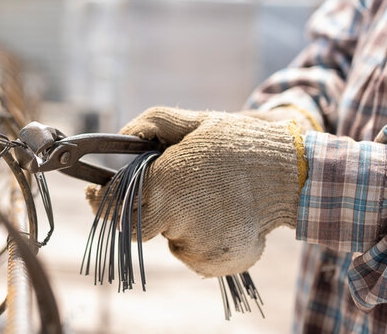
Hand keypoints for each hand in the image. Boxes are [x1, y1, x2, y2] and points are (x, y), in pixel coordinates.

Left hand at [85, 107, 307, 276]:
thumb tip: (122, 134)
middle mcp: (176, 219)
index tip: (96, 193)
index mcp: (164, 184)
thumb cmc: (237, 144)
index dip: (99, 201)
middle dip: (148, 210)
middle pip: (138, 227)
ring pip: (170, 238)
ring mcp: (197, 245)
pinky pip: (193, 255)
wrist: (290, 175)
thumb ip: (153, 123)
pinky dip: (201, 240)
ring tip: (210, 200)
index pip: (112, 205)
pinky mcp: (217, 263)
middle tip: (169, 193)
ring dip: (179, 222)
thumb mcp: (195, 122)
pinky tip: (222, 218)